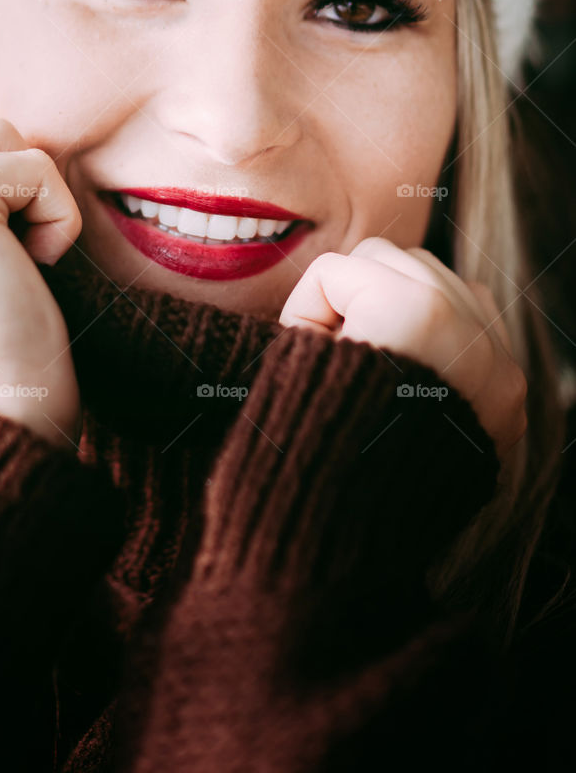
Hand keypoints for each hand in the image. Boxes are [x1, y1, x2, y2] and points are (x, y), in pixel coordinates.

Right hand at [278, 236, 526, 467]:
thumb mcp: (297, 368)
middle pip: (387, 259)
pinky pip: (473, 315)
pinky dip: (439, 327)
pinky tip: (411, 369)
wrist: (350, 545)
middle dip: (352, 300)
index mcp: (412, 312)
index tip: (300, 366)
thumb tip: (337, 281)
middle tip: (335, 361)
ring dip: (395, 304)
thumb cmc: (307, 450)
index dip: (301, 319)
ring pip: (434, 276)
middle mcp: (467, 328)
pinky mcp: (508, 389)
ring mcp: (496, 362)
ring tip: (373, 363)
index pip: (332, 274)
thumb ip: (321, 313)